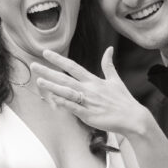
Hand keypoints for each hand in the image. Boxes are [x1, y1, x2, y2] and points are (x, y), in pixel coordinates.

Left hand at [31, 47, 146, 136]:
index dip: (59, 59)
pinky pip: (74, 108)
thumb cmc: (123, 100)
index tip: (46, 53)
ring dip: (53, 86)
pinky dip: (64, 103)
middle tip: (34, 65)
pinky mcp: (89, 115)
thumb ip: (108, 65)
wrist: (133, 118)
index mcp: (94, 81)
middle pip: (65, 78)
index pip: (73, 66)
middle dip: (49, 71)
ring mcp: (88, 102)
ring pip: (67, 92)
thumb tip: (109, 49)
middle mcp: (89, 89)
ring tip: (39, 81)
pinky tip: (53, 99)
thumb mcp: (115, 80)